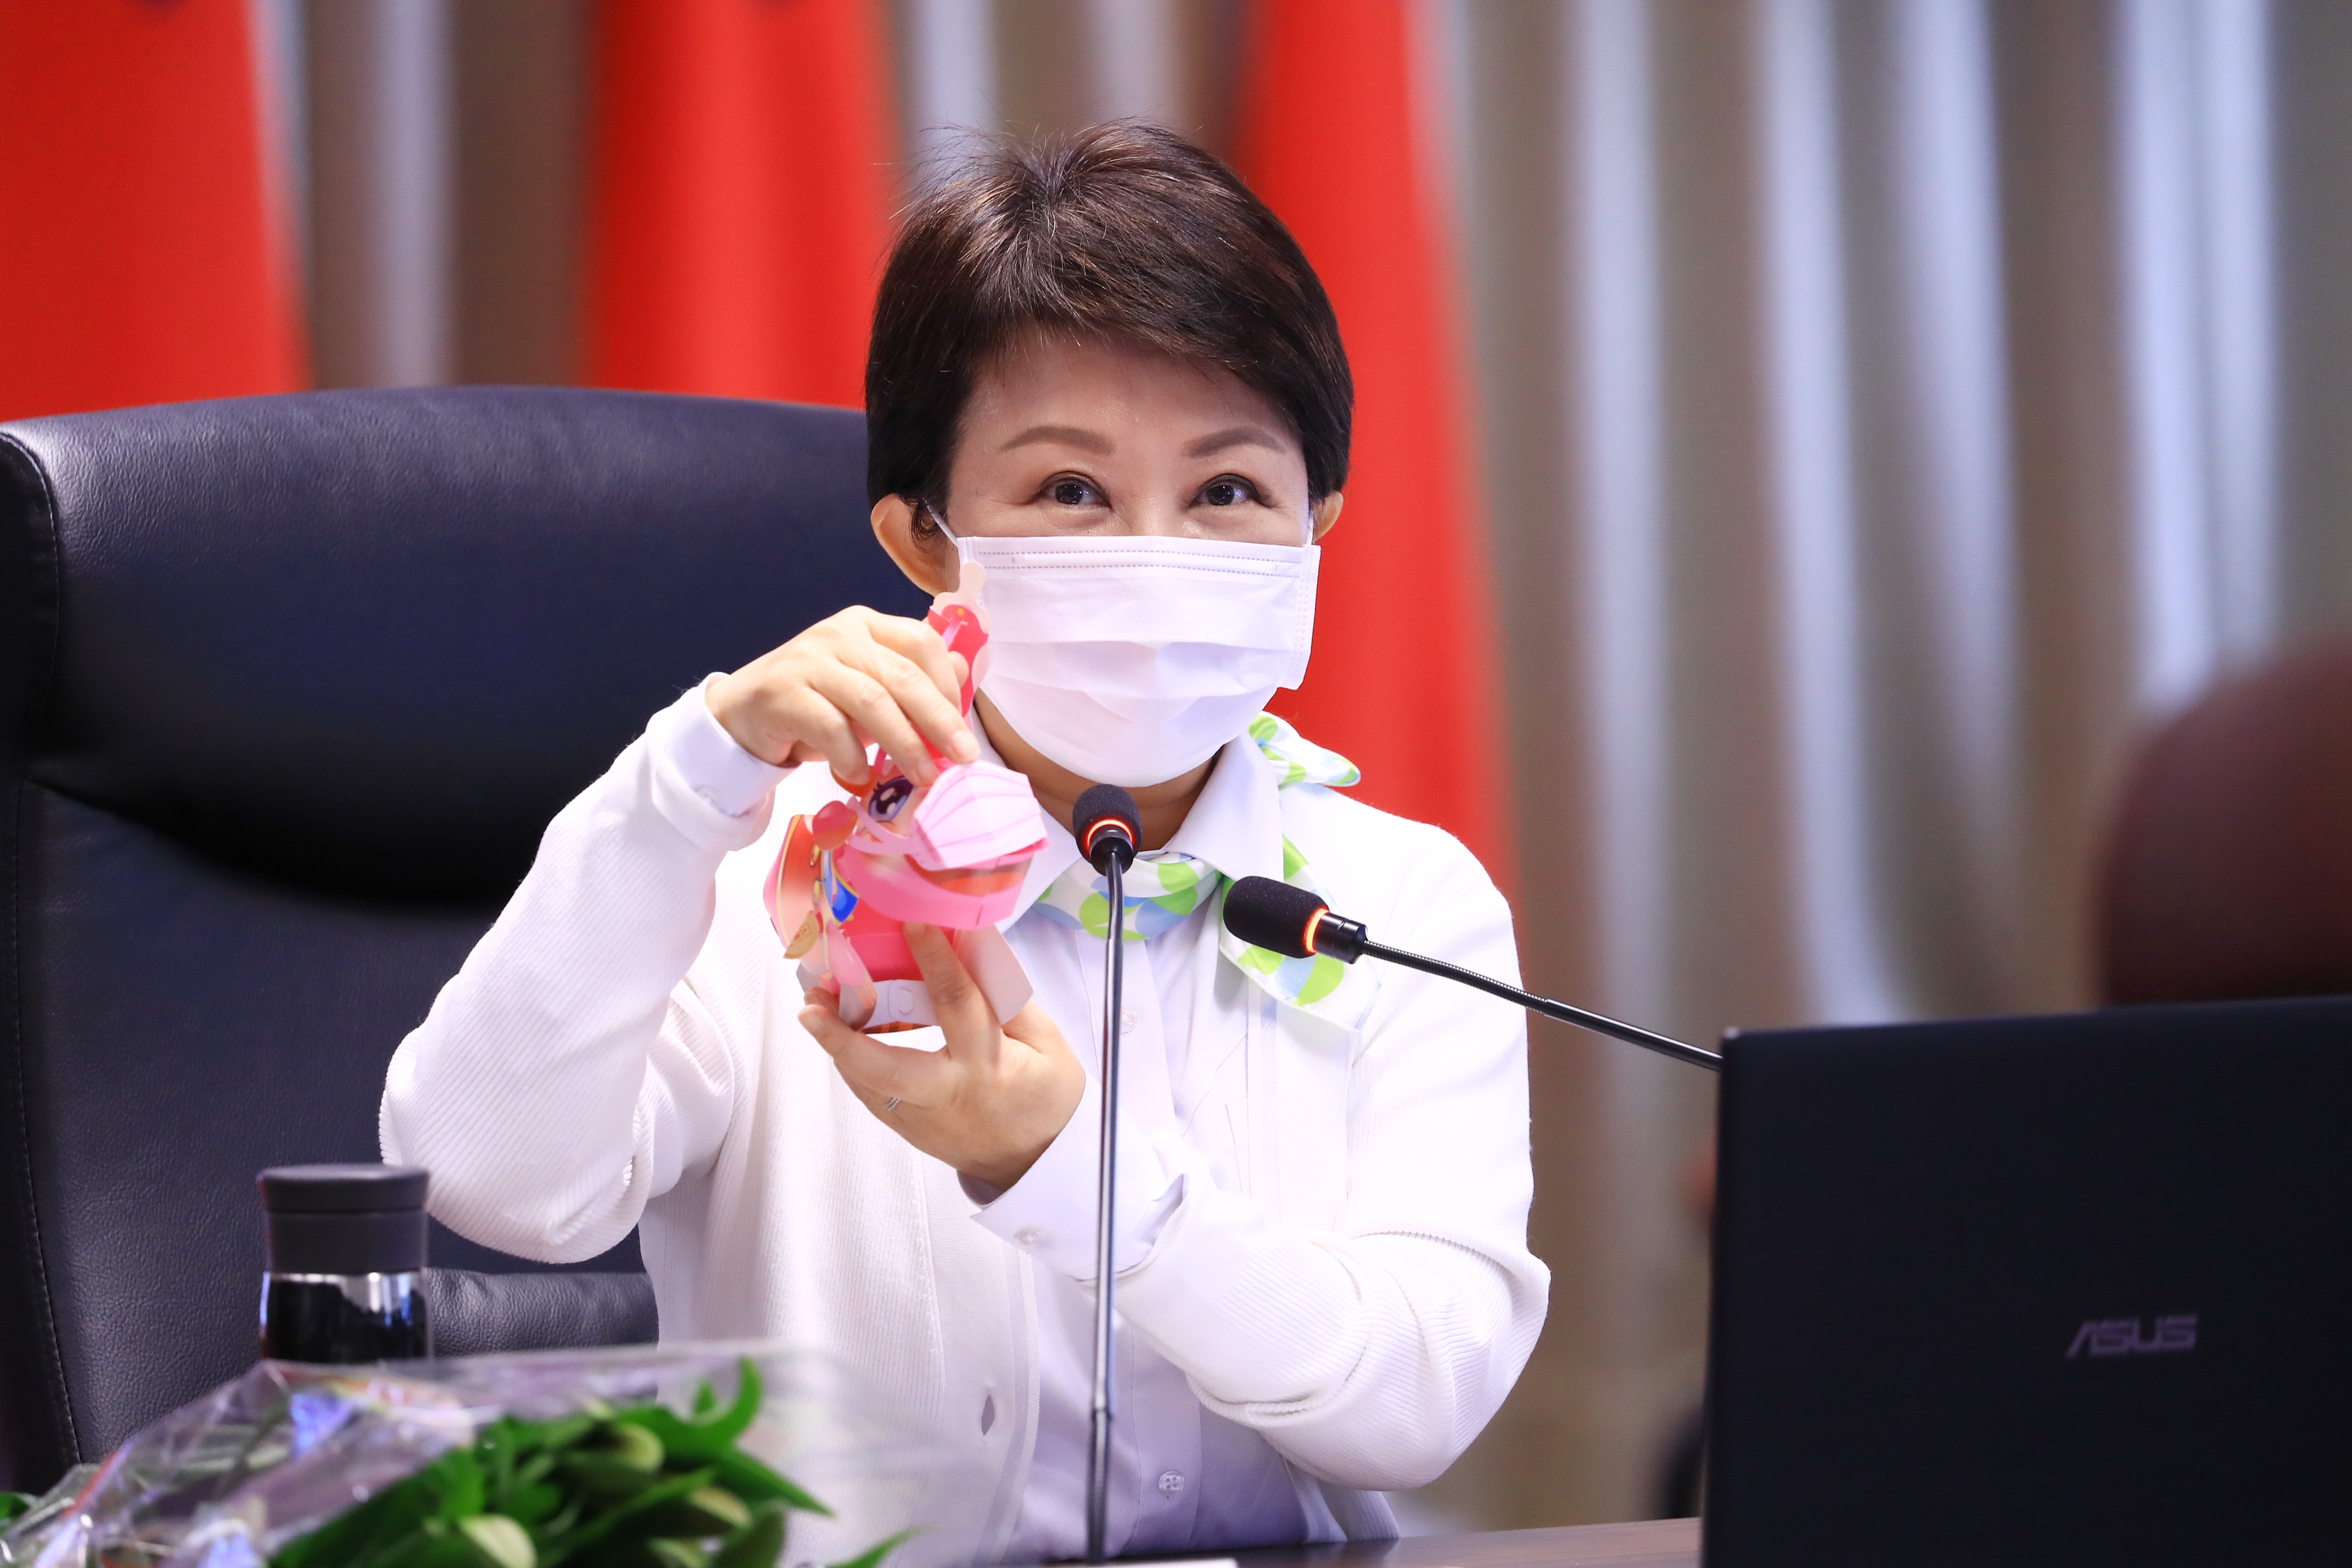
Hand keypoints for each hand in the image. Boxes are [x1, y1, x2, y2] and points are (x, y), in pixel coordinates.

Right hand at [708, 606, 978, 786]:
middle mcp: (840, 635)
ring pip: (871, 700)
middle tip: (961, 756)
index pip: (921, 643)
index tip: (963, 728)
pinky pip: (831, 727)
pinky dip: (852, 757)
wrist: (742, 713)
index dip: (949, 686)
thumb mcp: (869, 688)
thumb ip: (912, 680)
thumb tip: (967, 671)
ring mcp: (809, 660)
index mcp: (867, 626)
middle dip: (939, 720)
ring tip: (922, 776)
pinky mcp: (783, 693)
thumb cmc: (816, 703)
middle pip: (903, 674)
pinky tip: (860, 776)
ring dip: (903, 743)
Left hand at [798, 923, 1084, 1189]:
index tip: (913, 922)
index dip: (935, 959)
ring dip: (836, 1042)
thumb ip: (1010, 1002)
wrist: (1034, 1164)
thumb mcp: (1049, 1046)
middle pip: (882, 1066)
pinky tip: (841, 1029)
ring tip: (815, 1002)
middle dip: (841, 1035)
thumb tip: (972, 952)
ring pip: (865, 1080)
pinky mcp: (905, 1127)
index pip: (956, 1003)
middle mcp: (945, 1092)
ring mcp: (919, 1116)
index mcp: (987, 1065)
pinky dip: (852, 1058)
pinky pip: (870, 1091)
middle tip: (810, 1003)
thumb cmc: (1045, 1099)